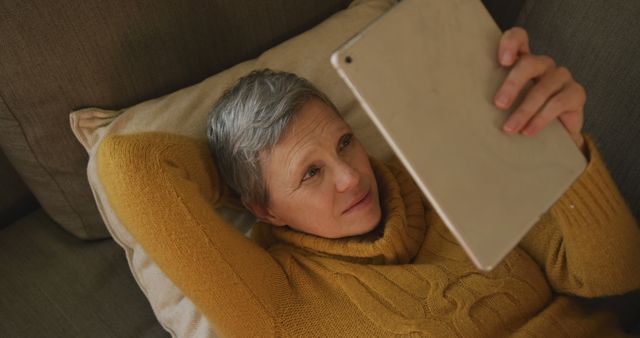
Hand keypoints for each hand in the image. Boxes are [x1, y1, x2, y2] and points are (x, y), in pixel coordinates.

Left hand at [494, 27, 586, 153]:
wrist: (551, 137)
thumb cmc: (521, 116)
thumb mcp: (504, 105)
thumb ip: (493, 97)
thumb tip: (464, 106)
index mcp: (523, 61)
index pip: (519, 37)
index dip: (511, 42)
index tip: (501, 61)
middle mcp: (543, 65)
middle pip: (529, 63)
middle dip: (512, 85)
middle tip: (499, 104)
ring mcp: (561, 77)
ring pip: (542, 88)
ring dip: (524, 111)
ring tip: (509, 129)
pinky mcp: (576, 93)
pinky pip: (558, 103)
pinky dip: (540, 119)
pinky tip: (528, 131)